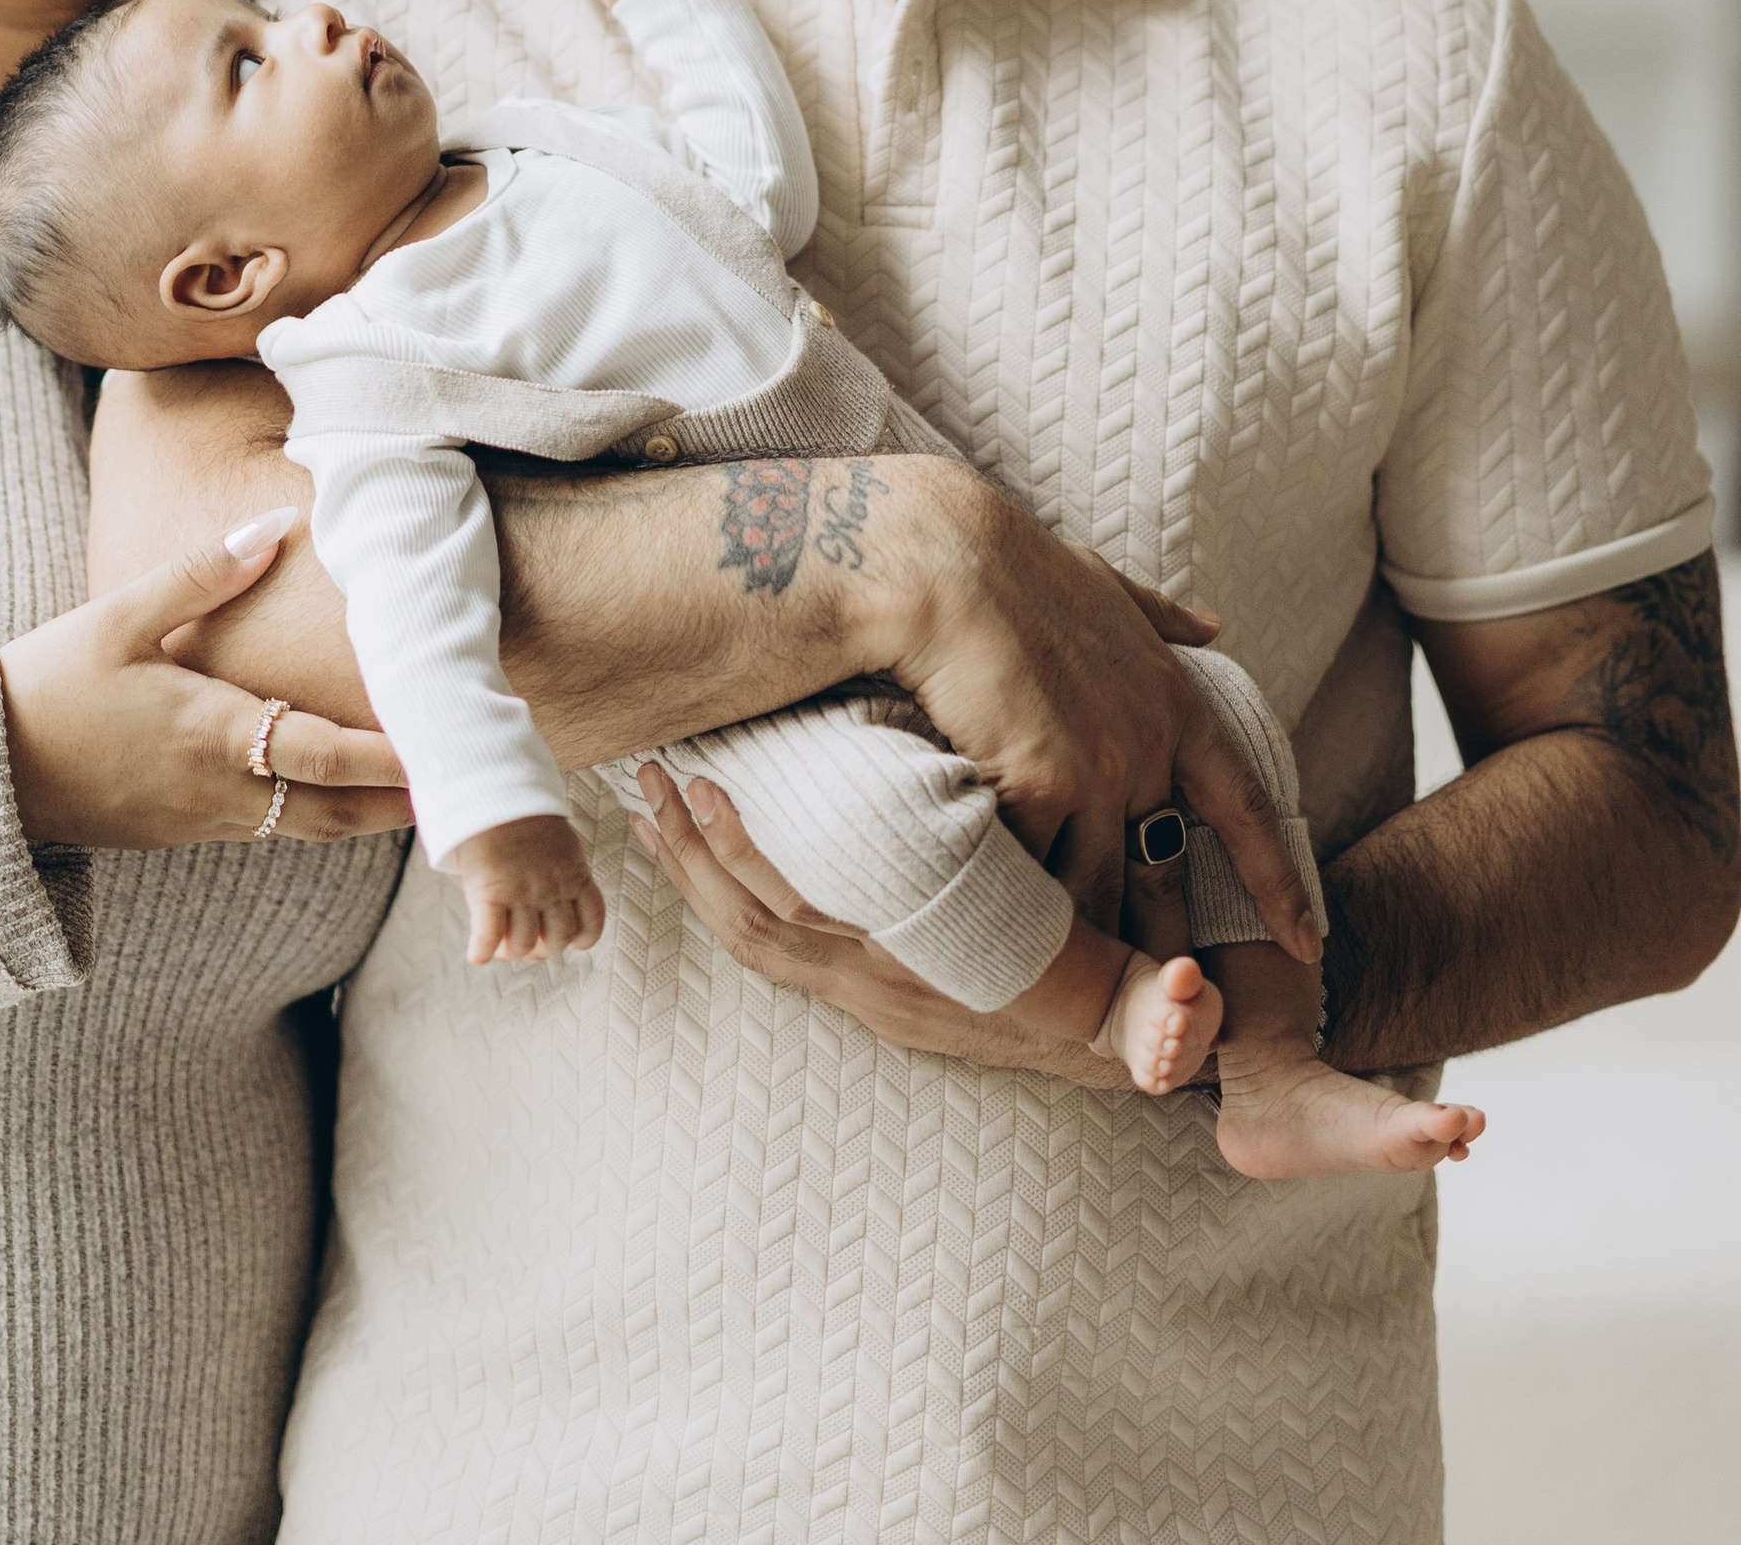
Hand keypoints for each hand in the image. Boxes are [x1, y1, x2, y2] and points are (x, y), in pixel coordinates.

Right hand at [0, 516, 411, 849]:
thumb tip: (276, 525)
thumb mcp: (119, 616)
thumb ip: (201, 572)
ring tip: (428, 789)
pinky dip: (321, 816)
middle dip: (404, 804)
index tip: (447, 749)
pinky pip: (272, 829)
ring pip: (309, 830)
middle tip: (468, 783)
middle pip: (336, 814)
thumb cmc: (49, 686)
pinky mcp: (185, 830)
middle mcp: (219, 790)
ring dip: (370, 815)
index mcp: (210, 734)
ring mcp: (203, 820)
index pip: (324, 756)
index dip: (391, 759)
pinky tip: (343, 789)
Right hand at [453, 810, 606, 963]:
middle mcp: (552, 887)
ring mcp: (521, 891)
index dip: (578, 939)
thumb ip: (561, 873)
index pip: (591, 924)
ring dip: (510, 952)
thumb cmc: (522, 813)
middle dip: (541, 949)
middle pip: (556, 941)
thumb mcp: (559, 842)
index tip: (567, 941)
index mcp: (575, 874)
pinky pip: (488, 936)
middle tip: (523, 944)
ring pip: (523, 944)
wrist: (494, 786)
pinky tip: (477, 955)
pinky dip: (481, 951)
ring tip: (498, 946)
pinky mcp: (490, 891)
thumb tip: (550, 905)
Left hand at [627, 767, 1215, 1083]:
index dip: (747, 869)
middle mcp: (882, 989)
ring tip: (650, 792)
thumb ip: (1157, 1017)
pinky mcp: (865, 979)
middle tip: (646, 774)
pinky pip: (768, 936)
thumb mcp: (1146, 1018)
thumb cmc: (1123, 1015)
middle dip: (691, 855)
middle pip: (753, 925)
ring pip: (749, 932)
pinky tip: (697, 833)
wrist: (1122, 1058)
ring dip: (694, 867)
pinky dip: (723, 884)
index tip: (702, 795)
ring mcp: (865, 989)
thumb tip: (1189, 1008)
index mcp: (927, 980)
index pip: (814, 928)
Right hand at [854, 467, 1317, 956]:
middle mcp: (1147, 746)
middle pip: (1165, 873)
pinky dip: (1015, 899)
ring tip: (1078, 998)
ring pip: (1095, 887)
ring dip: (1084, 937)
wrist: (946, 558)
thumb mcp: (1107, 585)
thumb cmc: (1013, 565)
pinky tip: (1000, 934)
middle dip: (1170, 946)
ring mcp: (1097, 770)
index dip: (1276, 879)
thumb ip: (1161, 616)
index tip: (1309, 942)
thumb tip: (1214, 624)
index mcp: (1174, 702)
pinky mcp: (1038, 784)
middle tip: (1177, 1007)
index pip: (1244, 810)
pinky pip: (1030, 866)